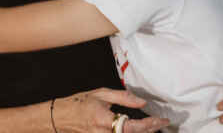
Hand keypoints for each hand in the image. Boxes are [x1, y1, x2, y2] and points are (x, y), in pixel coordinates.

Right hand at [53, 88, 169, 132]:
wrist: (61, 117)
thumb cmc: (79, 103)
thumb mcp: (100, 94)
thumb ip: (122, 97)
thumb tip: (141, 102)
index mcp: (102, 118)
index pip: (131, 125)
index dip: (149, 124)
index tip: (161, 120)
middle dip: (150, 129)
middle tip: (162, 122)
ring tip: (153, 126)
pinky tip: (138, 129)